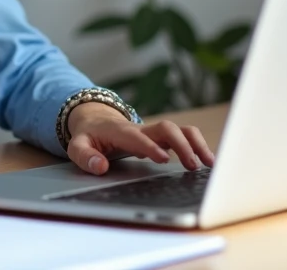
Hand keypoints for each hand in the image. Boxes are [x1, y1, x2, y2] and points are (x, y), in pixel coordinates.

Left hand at [65, 102, 215, 174]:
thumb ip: (85, 156)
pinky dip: (197, 145)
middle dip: (181, 145)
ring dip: (196, 143)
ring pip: (180, 129)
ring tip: (209, 163)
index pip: (138, 138)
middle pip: (166, 128)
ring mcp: (153, 131)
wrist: (95, 118)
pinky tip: (207, 162)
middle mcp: (141, 129)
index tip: (164, 159)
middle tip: (192, 166)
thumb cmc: (88, 135)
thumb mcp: (77, 145)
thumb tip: (100, 167)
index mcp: (120, 132)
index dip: (150, 147)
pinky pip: (183, 136)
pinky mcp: (161, 136)